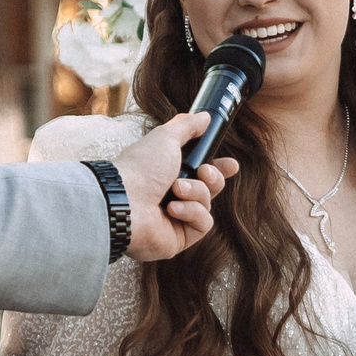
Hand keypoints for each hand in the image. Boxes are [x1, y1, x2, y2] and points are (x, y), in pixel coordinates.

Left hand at [108, 111, 236, 260]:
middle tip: (203, 171)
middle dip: (212, 178)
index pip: (200, 173)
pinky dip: (191, 212)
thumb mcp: (166, 137)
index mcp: (166, 174)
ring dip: (196, 192)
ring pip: (207, 204)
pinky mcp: (178, 238)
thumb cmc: (140, 168)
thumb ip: (187, 126)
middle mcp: (170, 197)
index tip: (231, 165)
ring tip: (176, 189)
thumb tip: (204, 117)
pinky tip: (171, 209)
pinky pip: (203, 223)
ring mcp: (175, 219)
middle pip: (209, 188)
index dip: (219, 169)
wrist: (124, 200)